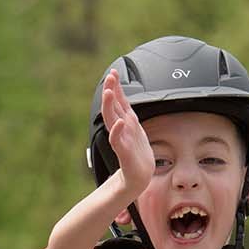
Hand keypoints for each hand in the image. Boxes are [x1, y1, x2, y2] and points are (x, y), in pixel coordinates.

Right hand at [100, 70, 153, 198]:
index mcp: (125, 121)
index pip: (119, 100)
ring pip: (112, 120)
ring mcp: (121, 139)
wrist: (139, 175)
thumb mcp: (133, 126)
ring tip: (109, 93)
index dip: (116, 86)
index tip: (113, 72)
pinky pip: (118, 140)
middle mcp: (121, 128)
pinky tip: (119, 122)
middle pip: (112, 107)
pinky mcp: (123, 152)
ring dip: (110, 106)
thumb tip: (120, 93)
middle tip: (109, 78)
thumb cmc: (136, 151)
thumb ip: (125, 110)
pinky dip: (117, 131)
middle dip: (110, 91)